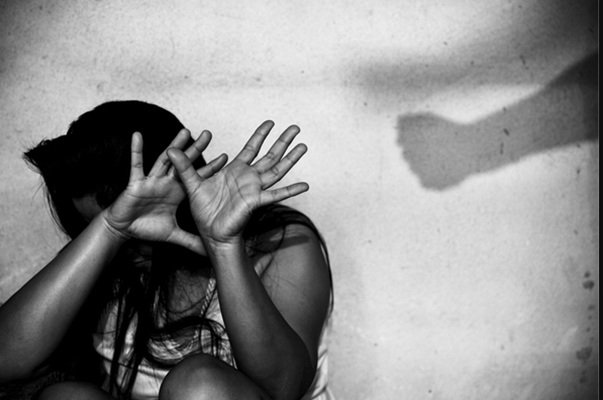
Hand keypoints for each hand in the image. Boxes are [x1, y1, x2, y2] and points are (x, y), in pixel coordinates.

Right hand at [103, 129, 226, 254]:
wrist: (124, 230)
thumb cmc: (146, 228)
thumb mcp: (174, 235)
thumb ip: (191, 241)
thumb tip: (208, 252)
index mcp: (177, 192)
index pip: (197, 178)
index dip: (210, 168)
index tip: (226, 157)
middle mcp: (166, 183)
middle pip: (184, 163)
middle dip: (196, 149)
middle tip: (209, 134)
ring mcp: (152, 180)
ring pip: (165, 160)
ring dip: (174, 145)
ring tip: (185, 131)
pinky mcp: (136, 183)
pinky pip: (136, 164)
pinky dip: (136, 150)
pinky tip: (137, 135)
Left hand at [167, 121, 308, 246]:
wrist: (210, 233)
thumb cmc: (204, 211)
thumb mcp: (191, 183)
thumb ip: (183, 165)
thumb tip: (171, 148)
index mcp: (235, 171)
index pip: (251, 148)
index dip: (260, 135)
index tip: (270, 122)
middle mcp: (249, 178)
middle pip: (270, 156)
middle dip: (282, 142)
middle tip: (296, 128)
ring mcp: (255, 189)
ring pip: (276, 170)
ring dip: (290, 159)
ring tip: (304, 146)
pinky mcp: (255, 202)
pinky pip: (276, 195)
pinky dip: (291, 190)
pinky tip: (305, 185)